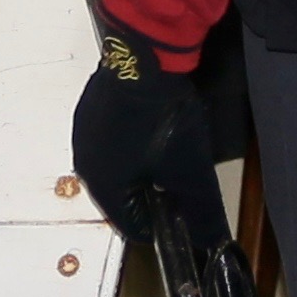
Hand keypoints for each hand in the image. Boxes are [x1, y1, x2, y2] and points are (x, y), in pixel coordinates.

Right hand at [70, 33, 222, 237]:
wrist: (146, 55)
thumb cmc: (162, 118)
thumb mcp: (189, 171)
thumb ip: (201, 211)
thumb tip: (212, 241)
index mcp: (102, 186)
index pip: (132, 227)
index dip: (164, 222)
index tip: (184, 206)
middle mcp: (85, 163)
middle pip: (123, 196)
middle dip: (152, 192)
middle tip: (179, 174)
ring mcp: (84, 133)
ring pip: (117, 167)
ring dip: (142, 166)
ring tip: (168, 148)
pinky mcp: (90, 109)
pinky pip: (111, 141)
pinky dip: (131, 142)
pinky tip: (151, 126)